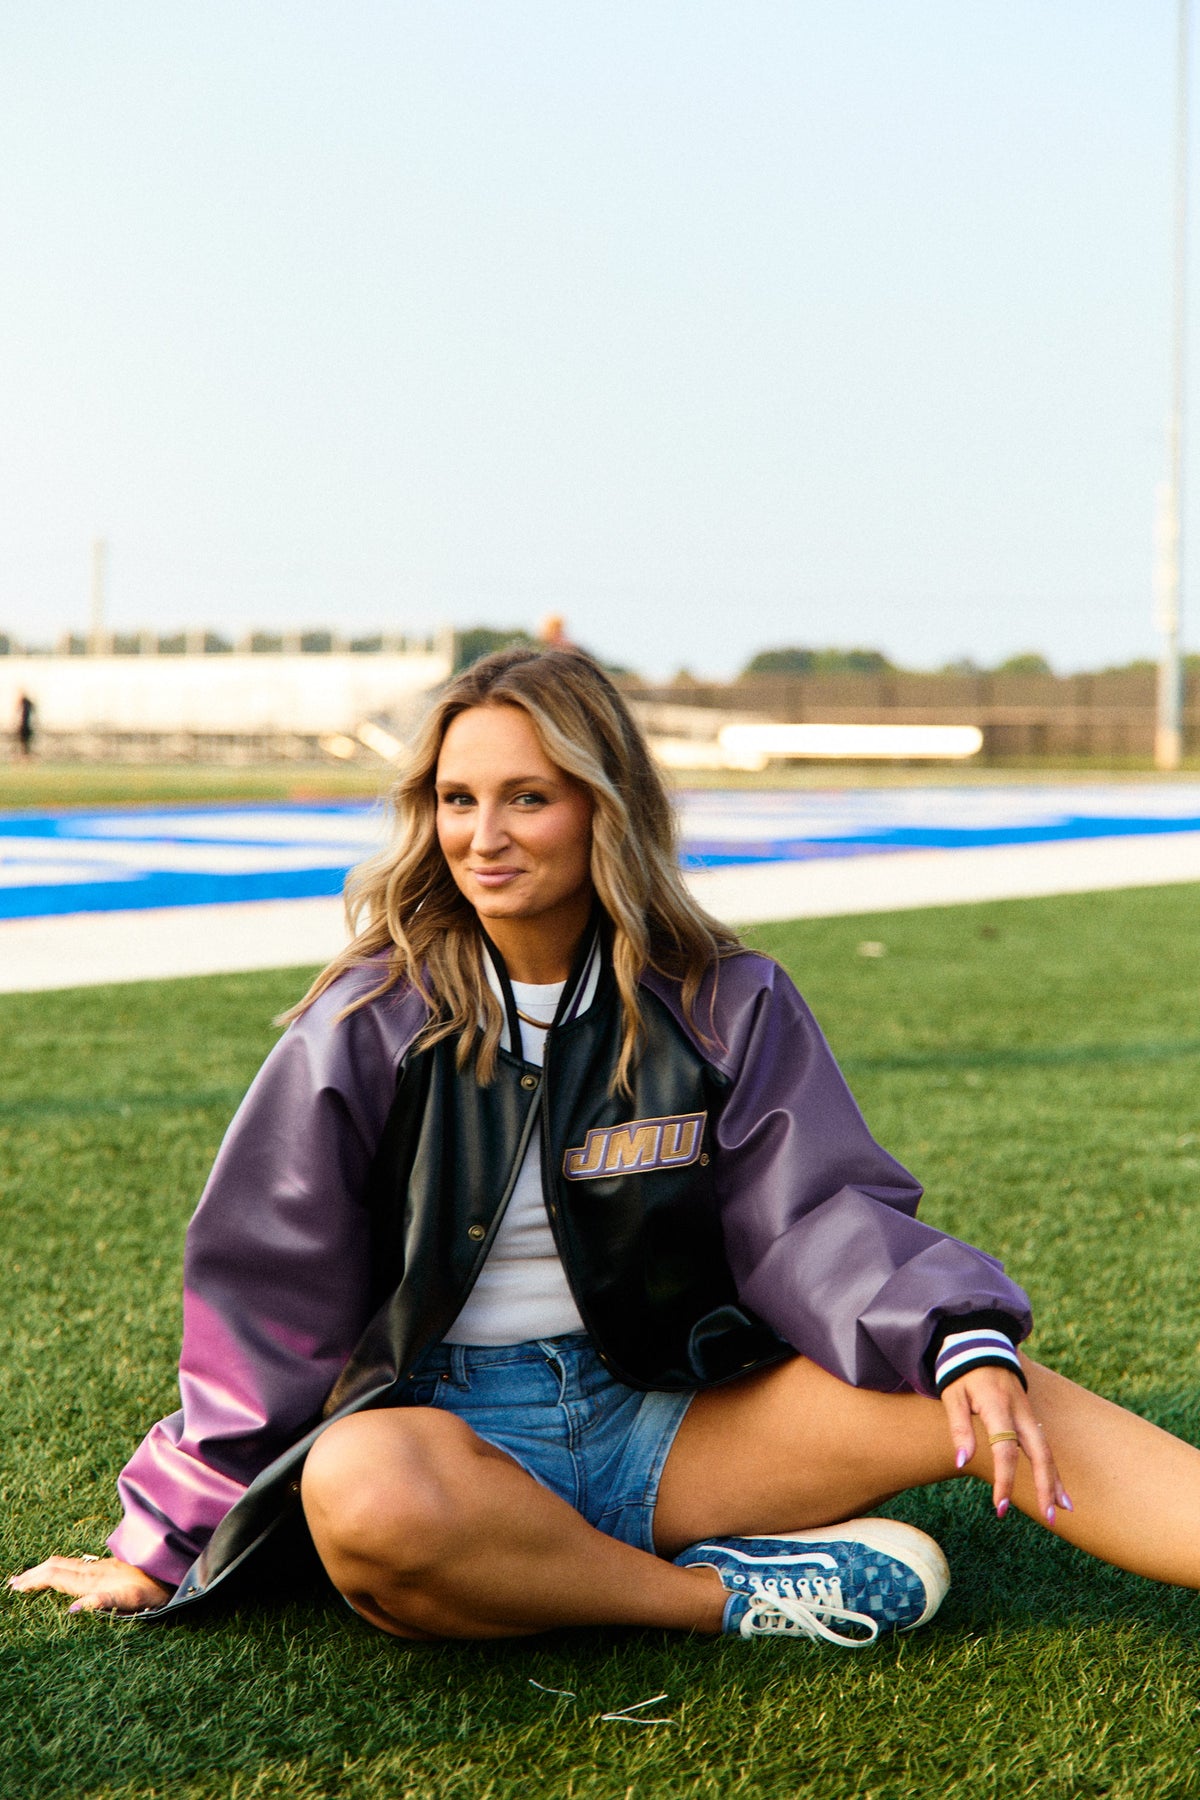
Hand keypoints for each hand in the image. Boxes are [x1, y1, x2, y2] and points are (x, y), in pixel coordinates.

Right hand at [8, 1555, 170, 1615]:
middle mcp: (96, 1571)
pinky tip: (62, 1576)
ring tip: (30, 1578)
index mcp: (95, 1580)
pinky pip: (78, 1568)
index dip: (34, 1581)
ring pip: (67, 1565)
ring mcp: (103, 1569)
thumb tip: (73, 1609)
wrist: (178, 1574)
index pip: (56, 1576)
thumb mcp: (131, 1600)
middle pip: (57, 1567)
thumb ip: (103, 1603)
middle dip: (34, 1574)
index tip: (15, 1587)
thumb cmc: (155, 1591)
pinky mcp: (112, 1570)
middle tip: (13, 1583)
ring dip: (45, 1571)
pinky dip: (61, 1571)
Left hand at [940, 1364, 1072, 1526]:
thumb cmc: (962, 1375)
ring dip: (1055, 1481)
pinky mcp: (1030, 1418)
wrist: (981, 1346)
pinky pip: (1045, 1446)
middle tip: (1048, 1518)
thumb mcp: (952, 1396)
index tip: (1000, 1507)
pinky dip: (1053, 1468)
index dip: (1005, 1480)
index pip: (1005, 1450)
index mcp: (998, 1408)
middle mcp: (1020, 1413)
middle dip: (1045, 1486)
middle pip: (1040, 1453)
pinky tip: (1058, 1489)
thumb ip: (959, 1428)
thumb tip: (960, 1462)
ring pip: (1048, 1451)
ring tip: (1063, 1510)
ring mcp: (1028, 1415)